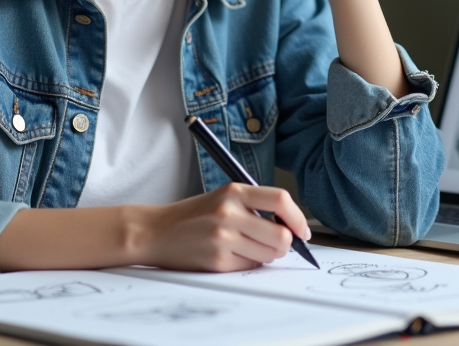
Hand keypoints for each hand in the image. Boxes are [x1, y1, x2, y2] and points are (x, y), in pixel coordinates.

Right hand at [137, 183, 310, 271]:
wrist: (155, 231)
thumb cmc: (193, 215)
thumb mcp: (223, 198)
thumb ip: (254, 206)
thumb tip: (291, 228)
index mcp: (233, 191)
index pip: (280, 200)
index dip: (298, 217)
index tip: (303, 230)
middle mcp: (229, 212)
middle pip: (281, 235)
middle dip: (284, 244)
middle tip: (275, 244)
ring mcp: (223, 238)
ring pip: (269, 255)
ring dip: (265, 255)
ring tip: (246, 248)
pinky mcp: (217, 261)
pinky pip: (249, 267)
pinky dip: (247, 264)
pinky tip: (231, 255)